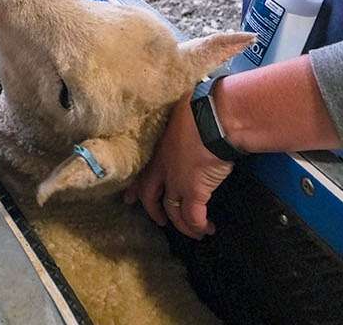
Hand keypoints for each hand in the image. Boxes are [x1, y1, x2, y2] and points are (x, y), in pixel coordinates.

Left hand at [123, 96, 233, 238]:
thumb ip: (183, 129)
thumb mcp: (183, 118)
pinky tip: (207, 229)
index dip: (136, 188)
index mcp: (159, 150)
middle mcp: (164, 168)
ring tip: (195, 232)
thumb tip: (195, 124)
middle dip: (153, 211)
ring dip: (184, 225)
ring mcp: (177, 182)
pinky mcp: (194, 192)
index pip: (143, 173)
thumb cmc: (200, 111)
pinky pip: (193, 217)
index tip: (129, 198)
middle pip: (150, 196)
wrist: (213, 118)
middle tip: (160, 222)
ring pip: (174, 212)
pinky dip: (199, 226)